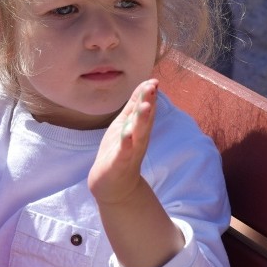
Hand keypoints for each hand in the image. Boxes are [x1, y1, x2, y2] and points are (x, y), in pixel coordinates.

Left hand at [88, 79, 157, 205]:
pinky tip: (127, 133)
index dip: (148, 95)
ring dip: (142, 120)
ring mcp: (130, 151)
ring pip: (137, 134)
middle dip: (149, 103)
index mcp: (138, 129)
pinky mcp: (119, 163)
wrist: (113, 185)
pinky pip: (124, 152)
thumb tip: (146, 86)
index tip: (153, 81)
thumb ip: (134, 107)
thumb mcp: (126, 125)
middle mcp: (138, 139)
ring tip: (145, 105)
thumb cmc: (120, 151)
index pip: (145, 109)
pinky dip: (126, 143)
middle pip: (145, 119)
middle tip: (153, 87)